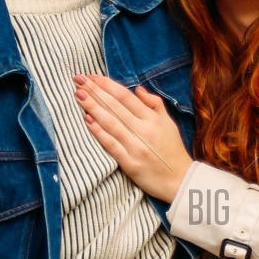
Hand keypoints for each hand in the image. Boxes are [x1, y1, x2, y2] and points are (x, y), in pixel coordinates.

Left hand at [76, 73, 190, 201]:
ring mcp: (136, 147)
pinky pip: (112, 145)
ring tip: (79, 94)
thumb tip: (137, 89)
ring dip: (93, 107)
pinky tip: (87, 120)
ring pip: (111, 123)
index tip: (92, 76)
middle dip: (95, 91)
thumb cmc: (173, 151)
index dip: (107, 85)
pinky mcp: (131, 164)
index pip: (125, 96)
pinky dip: (99, 132)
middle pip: (115, 107)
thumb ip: (154, 104)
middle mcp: (144, 130)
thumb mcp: (169, 123)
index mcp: (152, 119)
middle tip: (78, 79)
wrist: (181, 181)